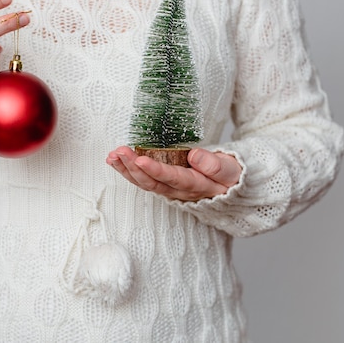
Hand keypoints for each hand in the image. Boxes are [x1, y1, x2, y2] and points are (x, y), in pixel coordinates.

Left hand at [106, 146, 241, 201]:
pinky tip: (116, 160)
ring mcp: (169, 189)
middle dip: (133, 168)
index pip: (173, 178)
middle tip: (119, 152)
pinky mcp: (163, 184)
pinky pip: (143, 180)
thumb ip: (216, 165)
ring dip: (126, 169)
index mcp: (197, 185)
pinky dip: (128, 170)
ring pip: (144, 183)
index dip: (156, 170)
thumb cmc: (230, 176)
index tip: (140, 159)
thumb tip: (195, 155)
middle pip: (152, 182)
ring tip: (112, 156)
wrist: (230, 187)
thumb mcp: (231, 169)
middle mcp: (179, 191)